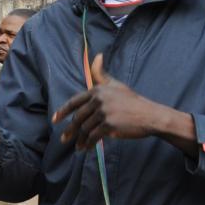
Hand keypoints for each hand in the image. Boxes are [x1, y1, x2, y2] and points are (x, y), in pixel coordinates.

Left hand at [53, 54, 170, 149]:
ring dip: (80, 140)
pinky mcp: (109, 125)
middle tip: (64, 139)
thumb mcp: (116, 85)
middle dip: (70, 130)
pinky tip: (87, 148)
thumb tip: (97, 56)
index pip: (74, 102)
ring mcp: (103, 112)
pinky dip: (89, 144)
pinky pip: (93, 136)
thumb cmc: (132, 101)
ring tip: (78, 147)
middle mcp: (99, 100)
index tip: (55, 120)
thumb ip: (102, 74)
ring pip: (85, 129)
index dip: (62, 111)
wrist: (150, 115)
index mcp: (97, 90)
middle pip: (78, 117)